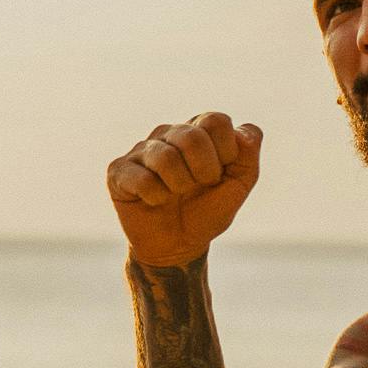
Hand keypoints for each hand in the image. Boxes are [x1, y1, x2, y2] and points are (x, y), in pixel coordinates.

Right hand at [107, 111, 263, 267]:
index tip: (219, 174)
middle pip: (191, 136)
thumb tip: (245, 133)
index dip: (226, 152)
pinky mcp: (119, 170)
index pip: (216, 120)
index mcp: (198, 130)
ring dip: (179, 187)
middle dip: (204, 172)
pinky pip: (142, 179)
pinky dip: (156, 198)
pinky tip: (154, 201)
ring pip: (165, 158)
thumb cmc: (206, 212)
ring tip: (175, 195)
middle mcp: (169, 133)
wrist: (177, 246)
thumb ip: (248, 157)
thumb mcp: (237, 187)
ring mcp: (142, 150)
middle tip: (198, 186)